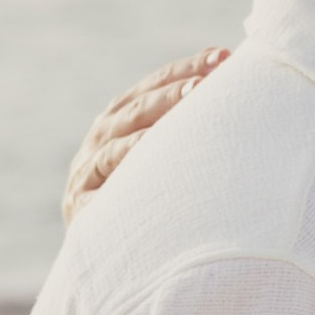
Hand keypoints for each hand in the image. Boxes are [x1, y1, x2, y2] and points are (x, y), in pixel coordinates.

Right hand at [61, 48, 229, 222]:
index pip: (153, 86)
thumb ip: (183, 127)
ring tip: (190, 103)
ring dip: (154, 121)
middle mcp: (99, 139)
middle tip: (207, 80)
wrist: (102, 258)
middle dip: (173, 91)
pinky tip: (151, 154)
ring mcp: (86, 171)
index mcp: (118, 119)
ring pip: (119, 140)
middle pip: (137, 108)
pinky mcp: (81, 205)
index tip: (222, 57)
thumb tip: (233, 83)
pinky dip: (125, 163)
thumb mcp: (160, 159)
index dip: (186, 69)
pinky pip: (105, 180)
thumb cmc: (146, 200)